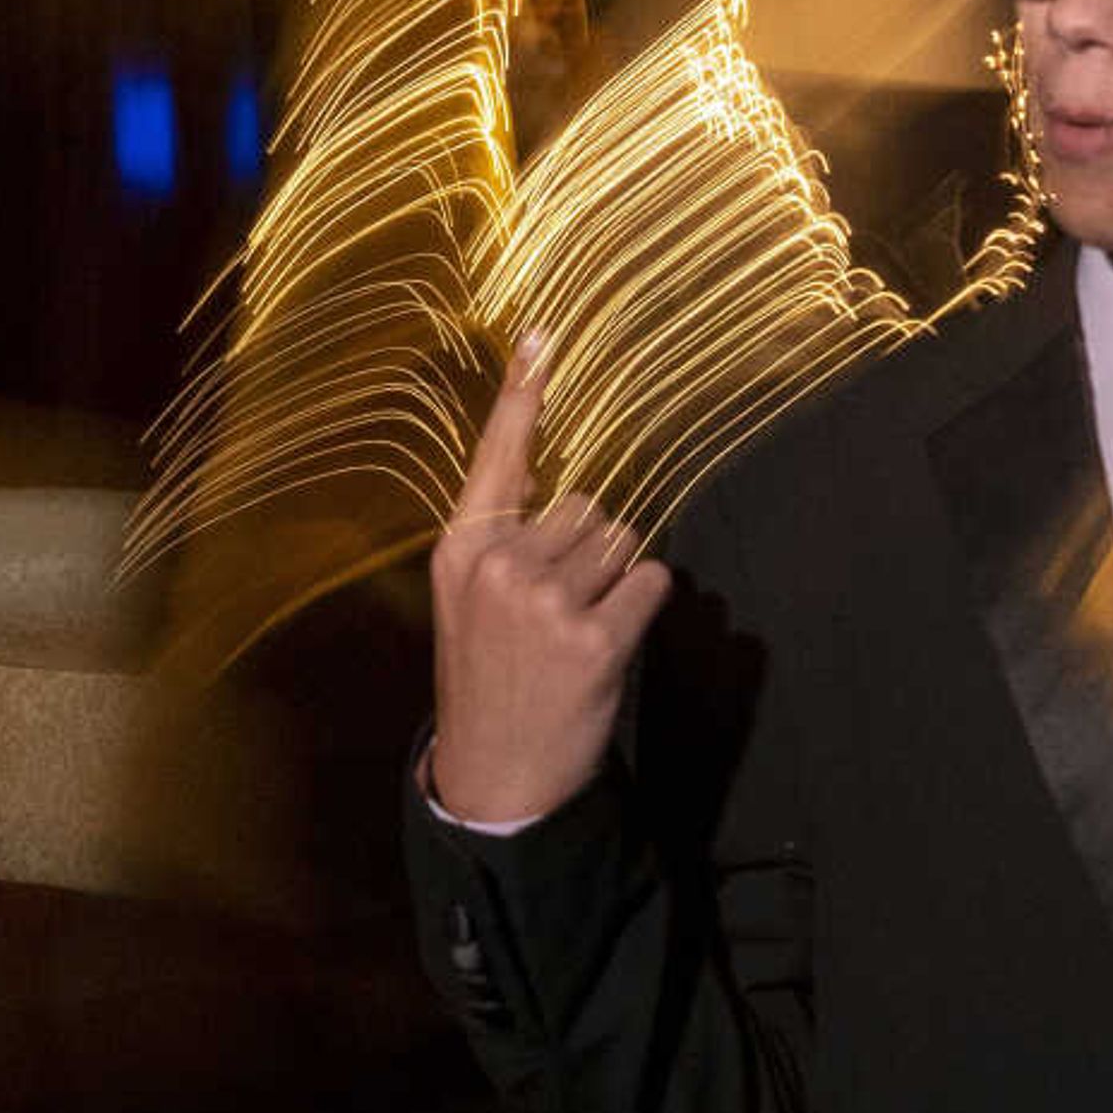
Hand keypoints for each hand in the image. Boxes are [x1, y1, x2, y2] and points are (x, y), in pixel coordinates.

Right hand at [426, 333, 673, 825]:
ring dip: (616, 579)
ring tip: (578, 631)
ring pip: (621, 541)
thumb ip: (503, 544)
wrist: (496, 777)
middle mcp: (499, 567)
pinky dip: (642, 604)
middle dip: (589, 549)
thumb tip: (567, 492)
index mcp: (462, 552)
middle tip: (560, 611)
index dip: (523, 395)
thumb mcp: (470, 604)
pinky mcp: (592, 639)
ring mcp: (544, 603)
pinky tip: (608, 642)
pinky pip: (650, 581)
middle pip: (586, 505)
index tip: (543, 335)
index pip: (497, 458)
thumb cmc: (489, 680)